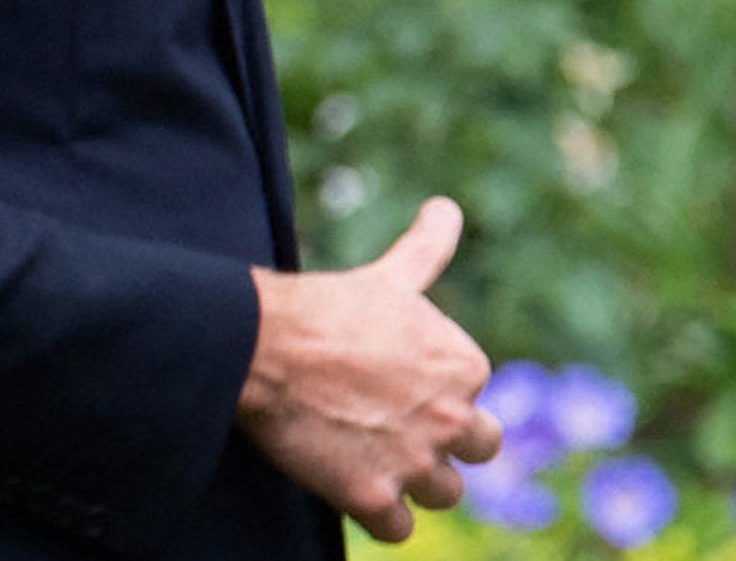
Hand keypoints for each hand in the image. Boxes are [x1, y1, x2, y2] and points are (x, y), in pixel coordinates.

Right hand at [236, 196, 502, 543]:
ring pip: (442, 494)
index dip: (433, 391)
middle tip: (389, 425)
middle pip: (478, 449)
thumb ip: (426, 249)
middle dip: (441, 442)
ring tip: (366, 454)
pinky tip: (349, 484)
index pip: (473, 395)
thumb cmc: (321, 307)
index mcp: (464, 364)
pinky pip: (400, 530)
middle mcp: (452, 417)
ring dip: (412, 481)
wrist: (257, 342)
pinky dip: (379, 516)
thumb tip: (447, 207)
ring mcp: (416, 462)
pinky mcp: (374, 498)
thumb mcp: (386, 279)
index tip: (391, 380)